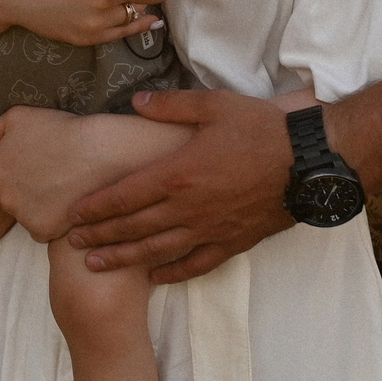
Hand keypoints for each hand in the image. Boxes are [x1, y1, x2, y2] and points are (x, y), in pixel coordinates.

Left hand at [0, 106, 187, 242]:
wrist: (104, 151)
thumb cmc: (62, 128)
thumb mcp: (18, 119)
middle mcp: (7, 201)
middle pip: (9, 210)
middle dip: (22, 198)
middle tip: (47, 177)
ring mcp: (29, 219)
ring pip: (31, 223)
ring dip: (43, 210)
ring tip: (64, 184)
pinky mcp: (52, 233)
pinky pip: (51, 233)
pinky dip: (60, 222)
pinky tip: (74, 199)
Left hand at [65, 88, 295, 282]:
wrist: (309, 163)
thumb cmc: (262, 130)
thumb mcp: (214, 106)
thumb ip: (170, 106)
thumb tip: (135, 102)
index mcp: (177, 173)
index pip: (124, 196)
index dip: (95, 208)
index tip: (73, 216)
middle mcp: (187, 208)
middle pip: (133, 227)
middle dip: (99, 236)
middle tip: (73, 244)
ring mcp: (209, 229)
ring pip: (156, 251)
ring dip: (123, 258)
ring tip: (96, 266)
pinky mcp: (231, 243)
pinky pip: (195, 264)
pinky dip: (172, 273)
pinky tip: (154, 278)